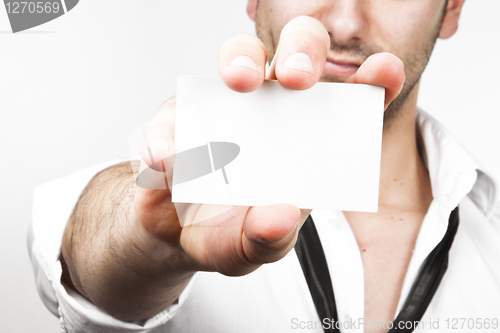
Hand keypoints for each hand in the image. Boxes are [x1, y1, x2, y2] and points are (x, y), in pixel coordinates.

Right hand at [133, 16, 404, 277]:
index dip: (370, 82)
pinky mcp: (181, 115)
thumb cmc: (228, 231)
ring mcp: (225, 107)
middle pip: (296, 56)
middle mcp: (272, 111)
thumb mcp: (253, 247)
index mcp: (306, 140)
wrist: (176, 232)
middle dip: (302, 54)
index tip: (383, 72)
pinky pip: (175, 112)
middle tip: (297, 78)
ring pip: (239, 58)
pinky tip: (166, 155)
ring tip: (240, 82)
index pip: (348, 102)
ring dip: (241, 61)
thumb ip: (270, 239)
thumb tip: (280, 217)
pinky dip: (170, 129)